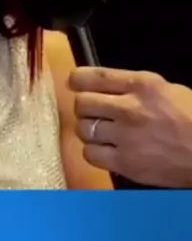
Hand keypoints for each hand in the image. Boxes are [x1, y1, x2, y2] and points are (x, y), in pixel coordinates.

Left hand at [69, 67, 191, 187]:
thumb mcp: (165, 89)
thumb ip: (133, 87)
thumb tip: (105, 89)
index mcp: (141, 85)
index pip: (91, 77)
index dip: (76, 80)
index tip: (75, 84)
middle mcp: (129, 108)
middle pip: (81, 103)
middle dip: (84, 106)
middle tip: (92, 112)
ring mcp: (125, 138)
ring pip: (83, 129)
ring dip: (88, 130)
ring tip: (100, 132)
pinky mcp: (125, 163)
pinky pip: (90, 154)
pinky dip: (94, 152)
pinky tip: (105, 150)